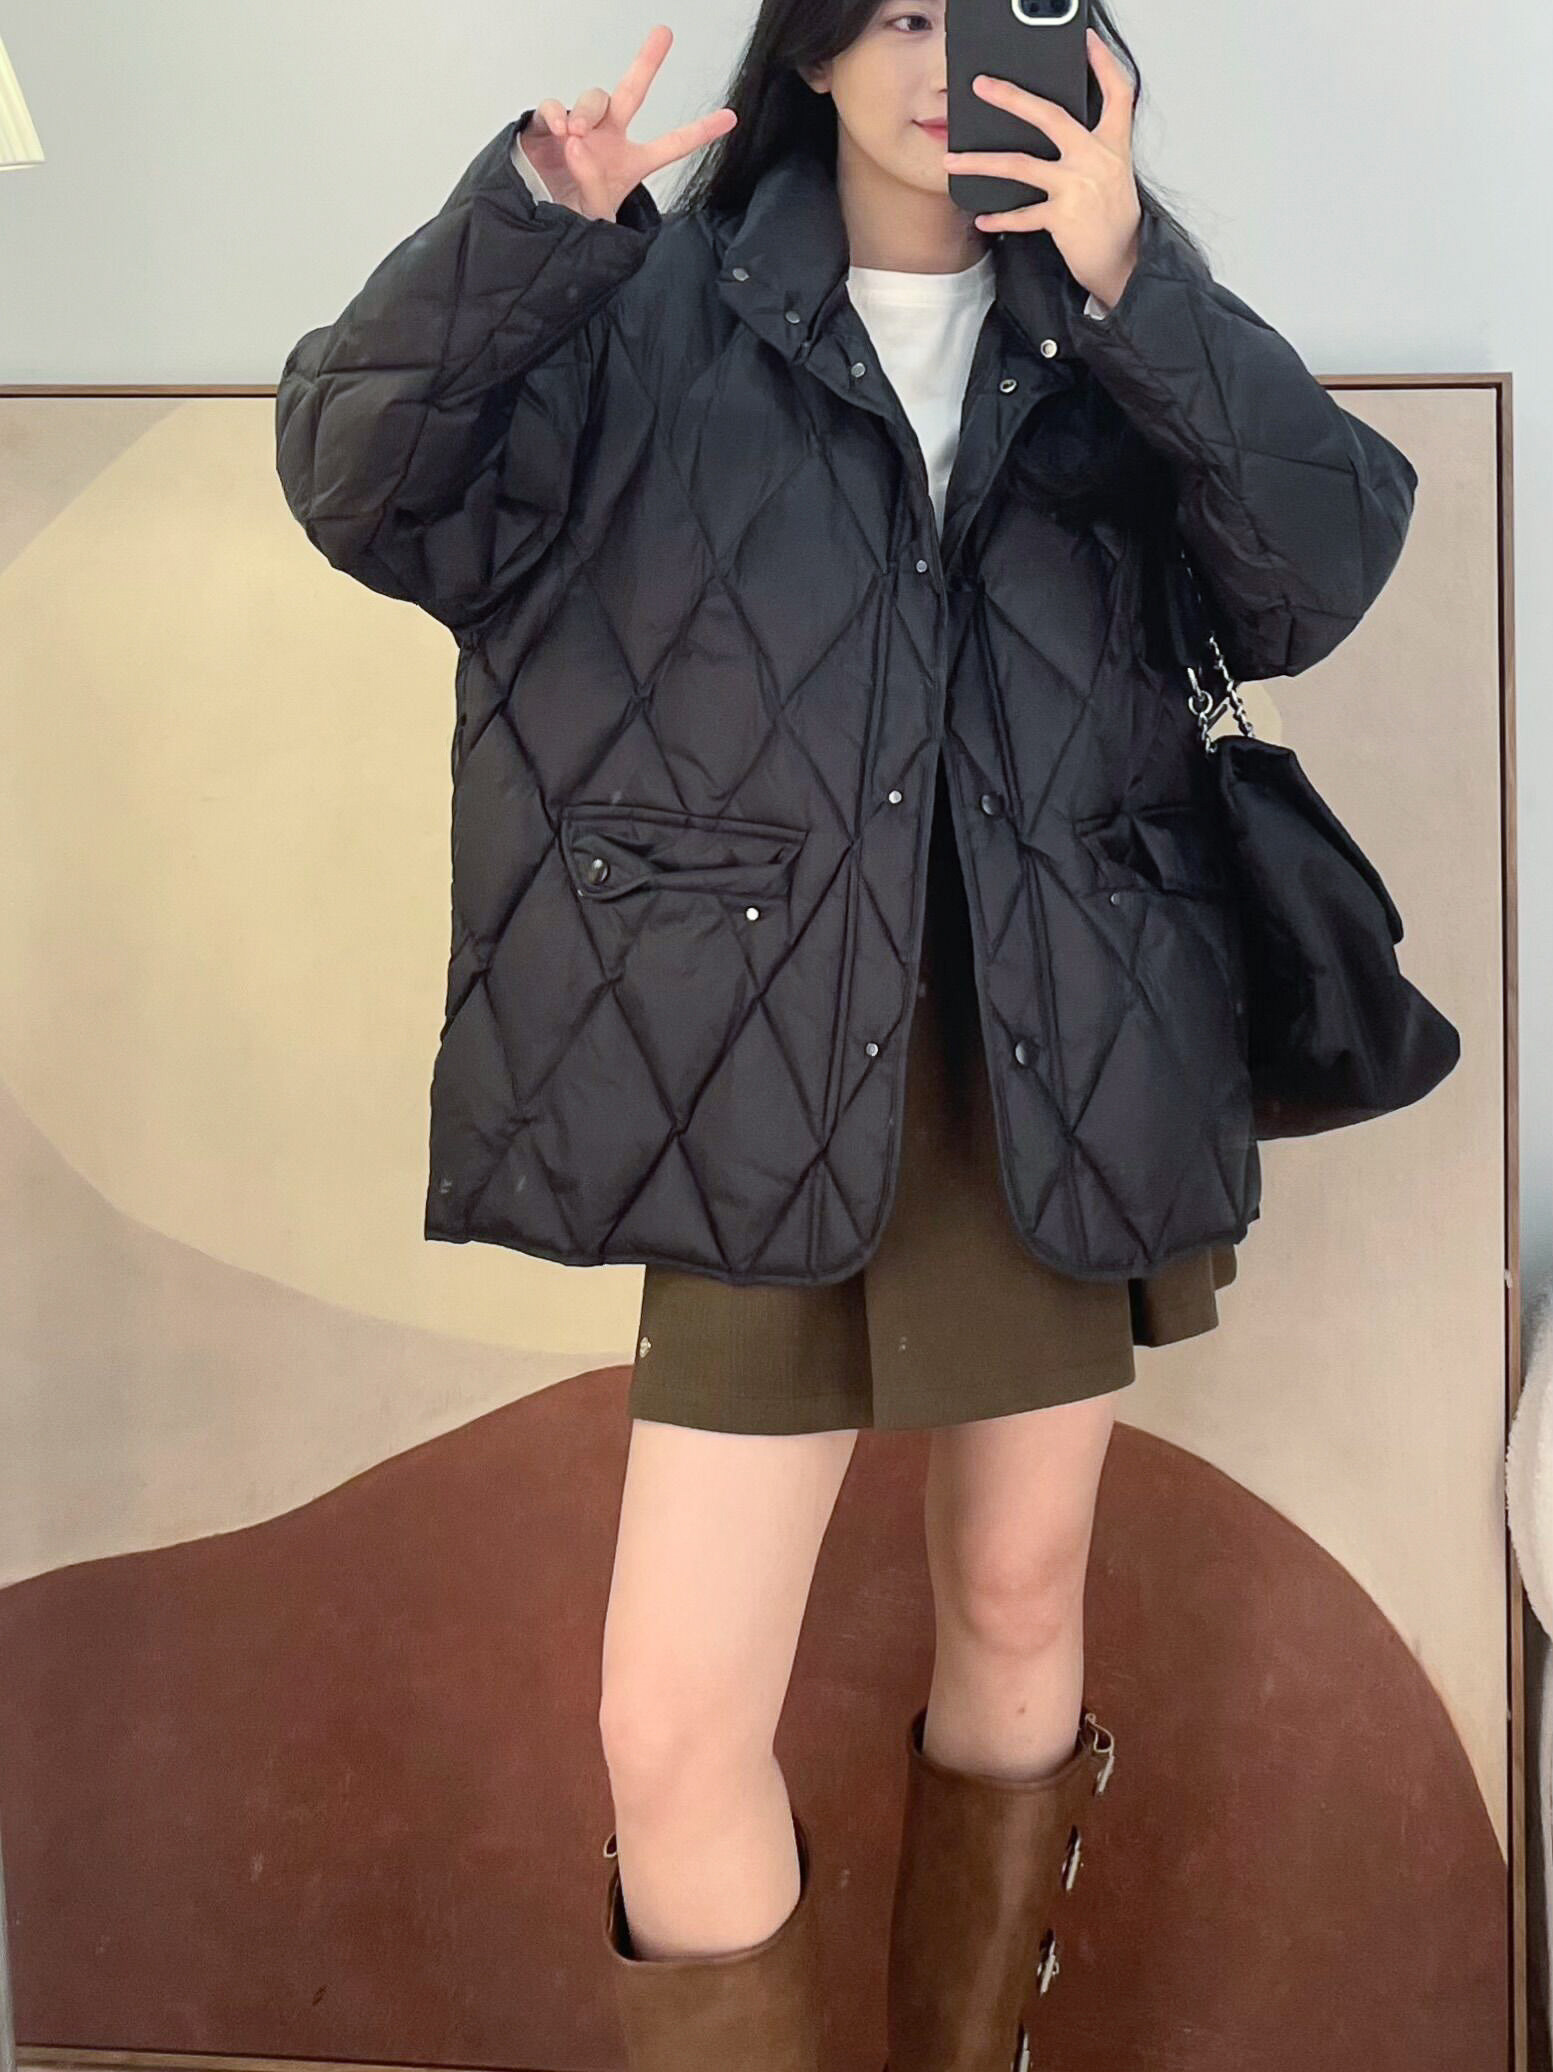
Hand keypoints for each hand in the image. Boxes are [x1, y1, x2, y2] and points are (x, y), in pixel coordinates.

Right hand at [520, 23, 736, 221]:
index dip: (700, 132)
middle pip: (632, 92)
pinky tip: (558, 129)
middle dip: (647, 62)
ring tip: (576, 134)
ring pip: (594, 99)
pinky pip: (554, 107)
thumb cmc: (572, 220)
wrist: (539, 221)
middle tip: (664, 33)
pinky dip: (555, 113)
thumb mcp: (594, 216)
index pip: (671, 146)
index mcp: (631, 163)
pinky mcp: (547, 127)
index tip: (730, 118)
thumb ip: (593, 184)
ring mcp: (579, 128)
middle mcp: (609, 138)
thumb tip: (577, 144)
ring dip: (588, 111)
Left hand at [942, 26, 1141, 310]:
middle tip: (983, 87)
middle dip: (1012, 98)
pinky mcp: (1063, 217)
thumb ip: (1091, 147)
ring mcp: (1078, 186)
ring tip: (953, 160)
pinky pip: (1022, 215)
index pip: (1117, 92)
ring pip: (1021, 165)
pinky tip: (982, 218)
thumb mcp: (1114, 173)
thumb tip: (1055, 131)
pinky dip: (1000, 218)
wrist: (1124, 262)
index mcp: (1113, 144)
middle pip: (1051, 115)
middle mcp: (1095, 158)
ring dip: (982, 162)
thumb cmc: (1115, 218)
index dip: (1103, 63)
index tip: (1087, 40)